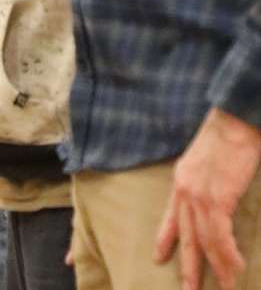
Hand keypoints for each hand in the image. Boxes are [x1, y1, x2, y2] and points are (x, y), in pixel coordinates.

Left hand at [154, 108, 260, 289]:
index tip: (158, 257)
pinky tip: (235, 269)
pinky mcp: (216, 199)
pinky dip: (228, 256)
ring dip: (216, 268)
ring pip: (204, 242)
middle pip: (185, 236)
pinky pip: (220, 237)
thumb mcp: (205, 160)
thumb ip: (204, 181)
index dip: (164, 238)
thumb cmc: (226, 136)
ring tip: (225, 287)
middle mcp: (185, 190)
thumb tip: (215, 196)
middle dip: (187, 266)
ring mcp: (199, 196)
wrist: (233, 121)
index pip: (170, 216)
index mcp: (181, 179)